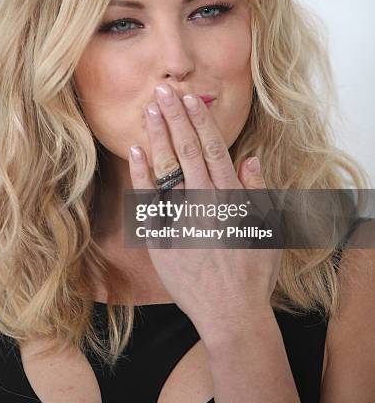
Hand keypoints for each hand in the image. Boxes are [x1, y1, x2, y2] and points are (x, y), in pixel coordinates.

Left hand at [128, 83, 282, 341]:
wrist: (230, 313)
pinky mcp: (162, 237)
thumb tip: (250, 157)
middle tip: (163, 90)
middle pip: (187, 150)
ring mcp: (180, 219)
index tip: (189, 98)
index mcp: (231, 197)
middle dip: (175, 117)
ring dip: (158, 136)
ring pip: (167, 168)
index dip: (199, 121)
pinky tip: (134, 152)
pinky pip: (148, 201)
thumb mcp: (268, 230)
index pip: (212, 149)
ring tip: (149, 109)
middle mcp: (204, 202)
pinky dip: (141, 175)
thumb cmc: (253, 273)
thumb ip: (258, 192)